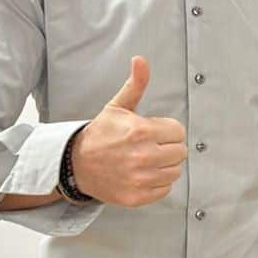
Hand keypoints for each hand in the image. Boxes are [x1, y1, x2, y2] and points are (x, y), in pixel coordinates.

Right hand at [69, 57, 186, 206]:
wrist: (76, 164)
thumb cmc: (100, 134)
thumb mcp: (117, 107)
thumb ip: (135, 85)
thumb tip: (140, 60)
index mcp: (141, 131)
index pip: (179, 132)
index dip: (168, 131)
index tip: (155, 133)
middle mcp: (143, 156)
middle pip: (180, 152)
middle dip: (169, 147)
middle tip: (152, 146)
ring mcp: (140, 179)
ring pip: (175, 172)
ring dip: (165, 166)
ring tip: (147, 160)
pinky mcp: (137, 197)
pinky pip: (165, 190)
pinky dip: (157, 183)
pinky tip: (143, 174)